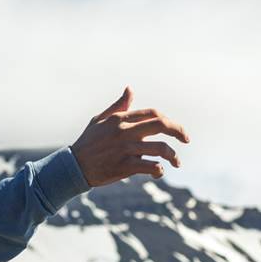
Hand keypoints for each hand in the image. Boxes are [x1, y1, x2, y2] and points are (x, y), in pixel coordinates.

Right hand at [69, 88, 188, 187]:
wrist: (73, 166)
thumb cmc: (88, 142)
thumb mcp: (100, 119)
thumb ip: (118, 106)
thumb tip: (130, 89)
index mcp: (121, 119)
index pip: (153, 114)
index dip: (168, 120)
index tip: (175, 129)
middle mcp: (125, 131)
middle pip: (161, 125)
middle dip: (178, 131)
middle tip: (186, 139)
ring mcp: (125, 149)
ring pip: (160, 149)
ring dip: (173, 156)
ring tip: (176, 163)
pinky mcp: (124, 166)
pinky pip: (150, 166)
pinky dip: (158, 170)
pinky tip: (158, 172)